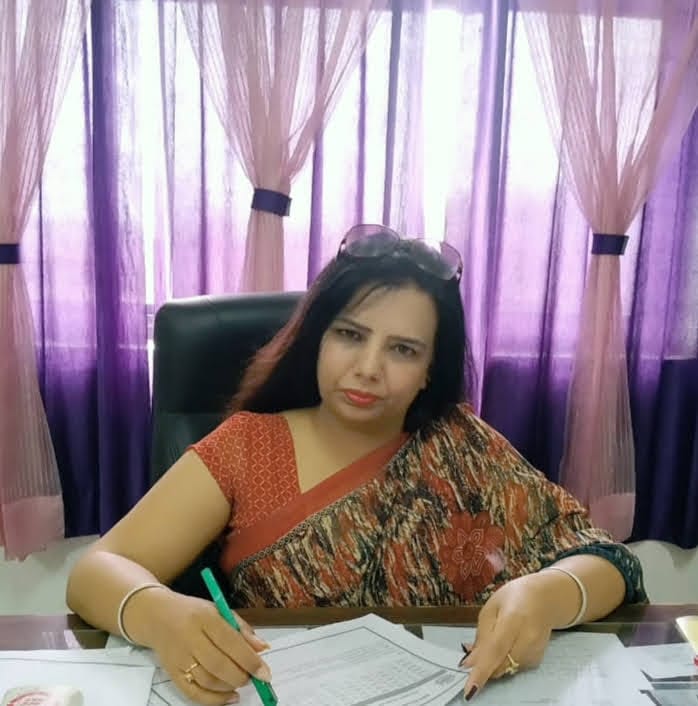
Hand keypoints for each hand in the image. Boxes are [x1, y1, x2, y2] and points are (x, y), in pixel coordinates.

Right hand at [144, 590, 270, 704]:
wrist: (156, 616)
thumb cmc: (193, 612)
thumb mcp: (218, 610)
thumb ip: (241, 628)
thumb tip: (262, 649)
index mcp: (205, 617)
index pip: (231, 641)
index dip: (250, 660)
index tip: (265, 672)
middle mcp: (190, 638)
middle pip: (219, 664)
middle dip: (241, 675)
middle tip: (253, 677)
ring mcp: (179, 657)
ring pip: (208, 680)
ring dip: (230, 686)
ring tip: (241, 681)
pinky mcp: (172, 673)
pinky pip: (193, 693)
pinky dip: (214, 699)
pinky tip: (229, 696)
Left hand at [461, 575, 554, 699]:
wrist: (545, 599)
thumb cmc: (515, 598)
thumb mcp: (491, 607)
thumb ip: (481, 636)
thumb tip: (469, 663)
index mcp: (513, 619)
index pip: (495, 649)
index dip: (482, 671)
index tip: (470, 690)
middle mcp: (528, 639)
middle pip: (500, 664)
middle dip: (483, 665)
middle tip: (472, 654)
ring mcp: (535, 652)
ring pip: (505, 669)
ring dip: (493, 662)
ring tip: (495, 638)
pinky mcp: (537, 660)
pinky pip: (513, 667)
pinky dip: (504, 661)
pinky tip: (507, 643)